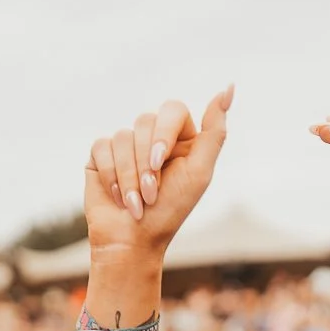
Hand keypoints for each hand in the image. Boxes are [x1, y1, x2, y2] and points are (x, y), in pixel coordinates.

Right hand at [84, 89, 232, 255]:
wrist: (133, 242)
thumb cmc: (170, 212)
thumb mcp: (199, 173)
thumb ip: (215, 131)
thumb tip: (228, 88)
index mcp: (181, 138)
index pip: (172, 110)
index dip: (163, 135)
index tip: (160, 164)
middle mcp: (152, 137)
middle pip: (144, 121)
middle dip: (145, 162)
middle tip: (150, 193)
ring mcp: (126, 145)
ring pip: (122, 137)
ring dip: (128, 176)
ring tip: (135, 203)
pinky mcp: (101, 155)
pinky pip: (101, 147)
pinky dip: (110, 176)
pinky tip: (118, 197)